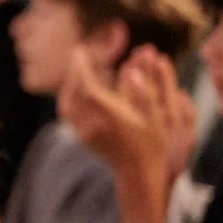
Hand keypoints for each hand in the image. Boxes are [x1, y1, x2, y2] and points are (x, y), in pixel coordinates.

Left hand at [59, 46, 189, 183]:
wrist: (138, 171)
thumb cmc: (152, 142)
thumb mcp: (156, 116)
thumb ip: (144, 93)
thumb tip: (132, 72)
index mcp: (111, 117)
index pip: (88, 88)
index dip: (81, 68)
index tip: (79, 51)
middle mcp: (93, 125)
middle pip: (74, 93)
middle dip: (75, 73)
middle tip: (79, 56)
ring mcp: (84, 133)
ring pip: (66, 104)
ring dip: (70, 84)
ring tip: (77, 71)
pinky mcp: (80, 138)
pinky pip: (67, 114)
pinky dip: (68, 97)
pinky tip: (75, 89)